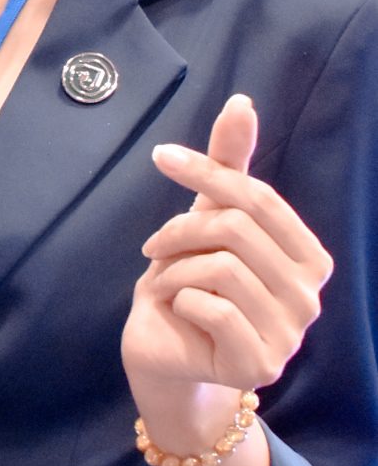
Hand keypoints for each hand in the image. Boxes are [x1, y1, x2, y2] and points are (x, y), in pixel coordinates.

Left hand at [122, 95, 331, 447]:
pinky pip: (209, 307)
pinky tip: (177, 310)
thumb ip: (230, 167)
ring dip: (174, 269)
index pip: (259, 198)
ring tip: (165, 282)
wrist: (169, 356)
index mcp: (310, 257)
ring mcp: (291, 334)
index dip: (207, 172)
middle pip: (236, 228)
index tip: (161, 156)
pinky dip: (179, 299)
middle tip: (153, 247)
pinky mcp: (260, 363)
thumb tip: (241, 102)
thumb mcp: (210, 222)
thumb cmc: (192, 286)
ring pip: (220, 267)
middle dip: (181, 230)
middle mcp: (311, 295)